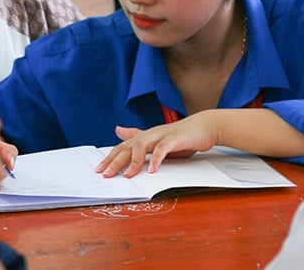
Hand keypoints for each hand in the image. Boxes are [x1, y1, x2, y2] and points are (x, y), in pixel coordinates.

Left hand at [95, 113, 217, 177]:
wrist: (204, 127)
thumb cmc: (181, 136)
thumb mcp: (157, 139)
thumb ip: (137, 136)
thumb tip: (118, 130)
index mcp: (145, 136)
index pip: (123, 147)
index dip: (110, 158)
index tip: (99, 170)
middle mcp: (150, 134)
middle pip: (128, 147)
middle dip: (115, 161)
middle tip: (105, 174)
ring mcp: (162, 135)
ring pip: (142, 146)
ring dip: (133, 161)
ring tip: (127, 175)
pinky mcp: (175, 139)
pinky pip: (163, 148)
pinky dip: (157, 159)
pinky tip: (153, 170)